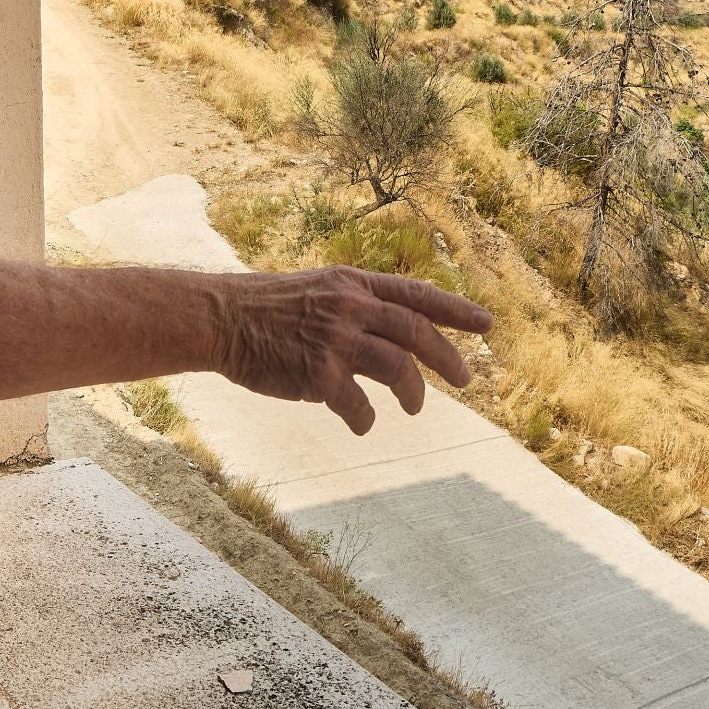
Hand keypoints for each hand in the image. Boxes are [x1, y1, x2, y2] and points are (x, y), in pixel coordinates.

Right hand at [216, 266, 491, 433]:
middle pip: (418, 332)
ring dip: (414, 393)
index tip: (488, 324)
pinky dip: (367, 419)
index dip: (456, 309)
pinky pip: (359, 404)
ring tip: (415, 407)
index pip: (416, 294)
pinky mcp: (318, 373)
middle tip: (467, 380)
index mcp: (353, 284)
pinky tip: (364, 424)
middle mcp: (351, 307)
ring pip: (399, 368)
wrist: (220, 318)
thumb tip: (393, 331)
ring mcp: (336, 339)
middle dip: (449, 358)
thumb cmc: (265, 307)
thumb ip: (355, 304)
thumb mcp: (318, 288)